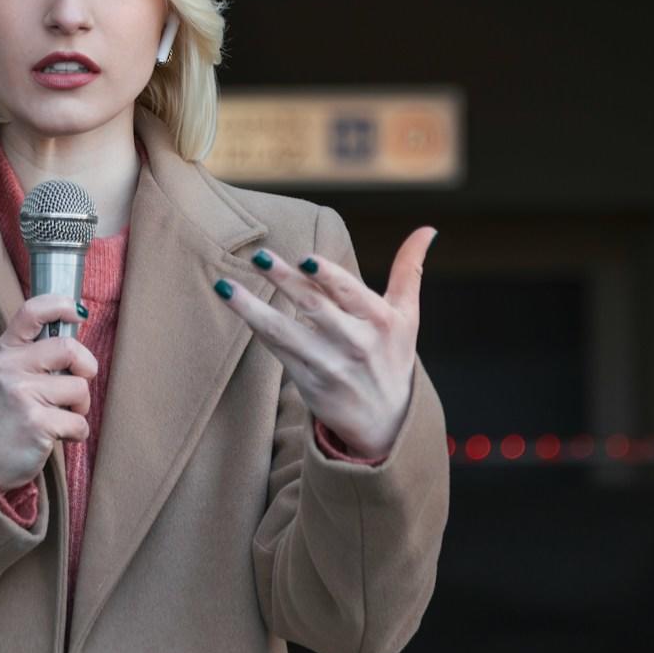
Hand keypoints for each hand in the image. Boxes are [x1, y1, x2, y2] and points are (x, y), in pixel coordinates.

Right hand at [0, 294, 98, 488]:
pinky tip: (57, 434)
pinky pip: (79, 422)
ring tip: (60, 415)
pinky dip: (77, 432)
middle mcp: (9, 367)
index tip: (78, 312)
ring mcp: (21, 394)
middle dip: (87, 367)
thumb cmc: (12, 411)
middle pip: (69, 348)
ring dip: (80, 406)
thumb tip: (78, 323)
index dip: (60, 305)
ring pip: (79, 388)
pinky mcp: (35, 423)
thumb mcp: (13, 372)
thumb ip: (38, 351)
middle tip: (78, 383)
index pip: (31, 311)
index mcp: (6, 350)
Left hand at [213, 227, 435, 458]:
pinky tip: (236, 305)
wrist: (385, 422)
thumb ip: (410, 270)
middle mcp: (355, 344)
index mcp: (380, 322)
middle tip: (259, 257)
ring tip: (225, 286)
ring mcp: (328, 365)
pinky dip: (257, 327)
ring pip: (285, 332)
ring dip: (252, 308)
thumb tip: (428, 230)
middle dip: (285, 280)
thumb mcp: (407, 316)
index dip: (328, 276)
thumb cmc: (393, 356)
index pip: (351, 294)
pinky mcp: (307, 381)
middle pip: (314, 307)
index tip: (304, 258)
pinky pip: (276, 350)